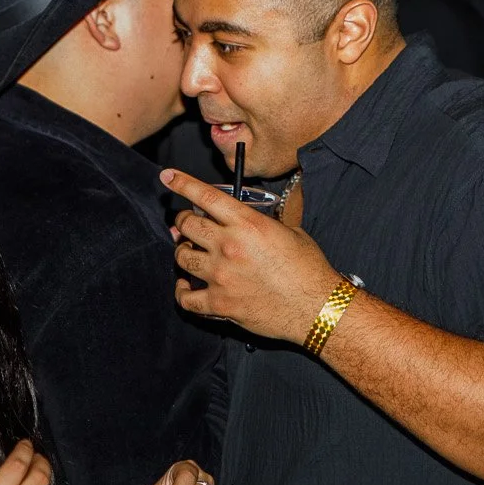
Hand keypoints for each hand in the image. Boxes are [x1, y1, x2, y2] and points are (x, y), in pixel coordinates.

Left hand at [164, 169, 341, 343]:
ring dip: (182, 253)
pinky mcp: (219, 304)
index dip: (182, 183)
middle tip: (186, 224)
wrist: (316, 308)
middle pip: (187, 225)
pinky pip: (185, 297)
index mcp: (247, 224)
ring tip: (189, 253)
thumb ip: (261, 222)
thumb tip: (246, 217)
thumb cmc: (308, 269)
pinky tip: (186, 286)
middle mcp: (229, 246)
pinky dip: (182, 291)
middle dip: (183, 222)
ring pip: (182, 257)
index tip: (167, 176)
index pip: (206, 196)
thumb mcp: (290, 231)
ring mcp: (221, 276)